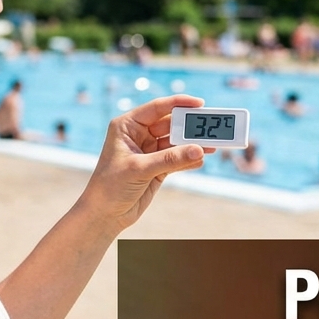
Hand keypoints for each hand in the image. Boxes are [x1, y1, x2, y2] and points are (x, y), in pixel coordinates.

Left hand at [76, 95, 209, 232]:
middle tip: (212, 128)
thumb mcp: (140, 169)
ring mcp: (150, 151)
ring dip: (193, 144)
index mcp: (128, 126)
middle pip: (171, 124)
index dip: (179, 103)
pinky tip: (201, 160)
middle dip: (190, 126)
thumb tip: (199, 149)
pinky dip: (190, 159)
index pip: (157, 108)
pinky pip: (179, 159)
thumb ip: (170, 159)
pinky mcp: (158, 167)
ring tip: (213, 145)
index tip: (200, 104)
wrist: (105, 214)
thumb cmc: (111, 187)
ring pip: (177, 142)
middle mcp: (139, 135)